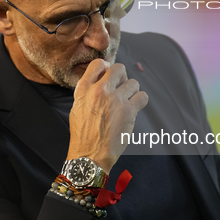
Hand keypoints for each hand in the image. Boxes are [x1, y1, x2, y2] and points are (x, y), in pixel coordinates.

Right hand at [67, 59, 148, 173]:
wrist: (88, 156)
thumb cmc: (83, 134)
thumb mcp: (77, 107)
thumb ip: (87, 90)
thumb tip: (101, 77)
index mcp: (84, 89)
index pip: (98, 63)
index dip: (107, 68)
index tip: (109, 77)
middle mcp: (99, 91)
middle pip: (119, 68)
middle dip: (122, 78)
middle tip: (121, 89)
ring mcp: (114, 100)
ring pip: (133, 82)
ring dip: (132, 92)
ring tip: (127, 103)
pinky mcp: (128, 111)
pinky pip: (143, 96)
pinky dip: (141, 101)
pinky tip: (134, 109)